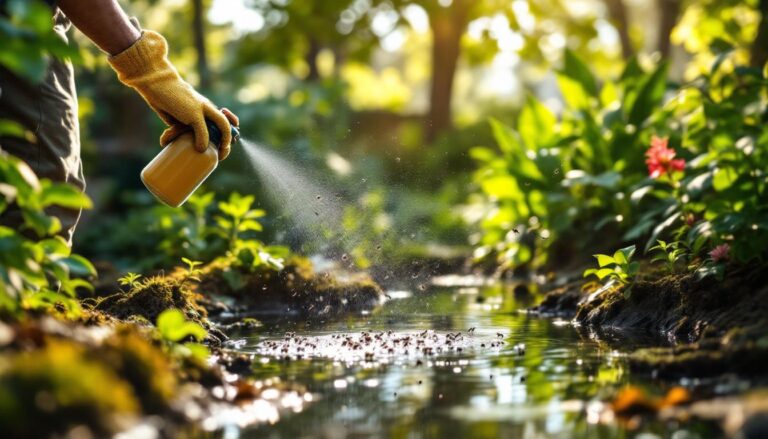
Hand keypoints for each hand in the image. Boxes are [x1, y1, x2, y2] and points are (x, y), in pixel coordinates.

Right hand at [108, 30, 233, 159]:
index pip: (223, 118)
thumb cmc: (163, 97)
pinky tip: (200, 149)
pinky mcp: (193, 113)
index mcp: (204, 106)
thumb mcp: (175, 111)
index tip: (224, 145)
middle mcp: (206, 106)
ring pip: (222, 124)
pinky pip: (203, 131)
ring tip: (221, 152)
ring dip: (225, 140)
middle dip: (228, 139)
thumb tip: (175, 135)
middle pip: (226, 122)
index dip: (226, 131)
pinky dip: (203, 141)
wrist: (156, 82)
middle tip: (223, 152)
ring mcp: (202, 108)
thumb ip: (180, 122)